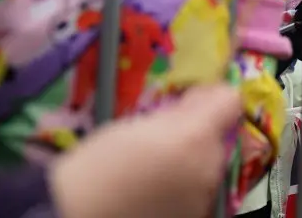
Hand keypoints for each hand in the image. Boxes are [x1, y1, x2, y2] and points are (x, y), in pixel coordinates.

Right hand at [49, 85, 241, 217]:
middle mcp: (208, 166)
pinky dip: (183, 185)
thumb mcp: (133, 125)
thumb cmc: (95, 167)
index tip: (192, 99)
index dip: (212, 96)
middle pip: (217, 135)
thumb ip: (176, 111)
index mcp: (195, 137)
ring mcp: (203, 195)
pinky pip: (197, 190)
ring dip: (191, 159)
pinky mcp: (192, 215)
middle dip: (197, 131)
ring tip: (153, 165)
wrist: (72, 217)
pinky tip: (153, 188)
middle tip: (162, 136)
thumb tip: (201, 98)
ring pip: (208, 163)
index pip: (229, 101)